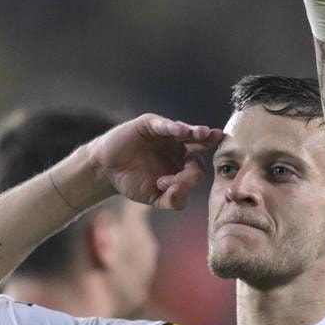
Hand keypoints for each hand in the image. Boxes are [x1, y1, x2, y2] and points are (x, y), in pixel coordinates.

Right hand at [87, 114, 222, 209]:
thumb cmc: (134, 182)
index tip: (166, 185)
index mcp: (183, 165)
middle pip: (199, 145)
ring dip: (196, 132)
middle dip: (209, 142)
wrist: (106, 171)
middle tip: (218, 139)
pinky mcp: (151, 125)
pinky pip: (165, 125)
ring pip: (186, 132)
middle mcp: (179, 148)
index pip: (196, 169)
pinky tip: (181, 131)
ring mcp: (166, 135)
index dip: (187, 178)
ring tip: (204, 133)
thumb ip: (172, 200)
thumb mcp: (155, 197)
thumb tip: (183, 194)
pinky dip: (173, 127)